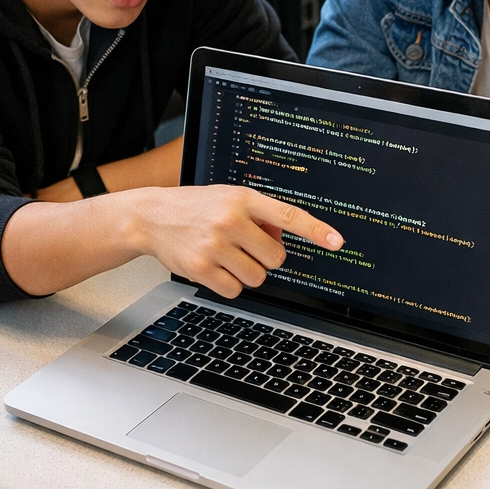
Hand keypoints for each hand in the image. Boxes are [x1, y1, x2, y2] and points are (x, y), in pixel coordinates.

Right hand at [129, 184, 342, 297]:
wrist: (152, 216)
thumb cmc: (197, 206)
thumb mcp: (231, 198)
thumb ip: (261, 215)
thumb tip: (285, 238)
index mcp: (244, 198)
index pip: (289, 216)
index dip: (316, 230)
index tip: (337, 241)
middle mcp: (231, 220)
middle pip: (276, 258)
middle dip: (266, 257)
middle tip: (246, 245)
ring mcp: (216, 245)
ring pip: (257, 277)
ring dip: (247, 271)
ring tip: (226, 253)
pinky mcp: (201, 268)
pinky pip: (235, 290)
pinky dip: (229, 283)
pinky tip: (214, 266)